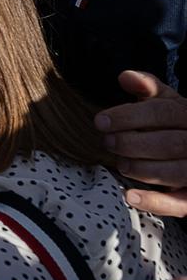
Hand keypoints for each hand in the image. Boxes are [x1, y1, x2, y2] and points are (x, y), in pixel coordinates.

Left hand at [95, 70, 186, 216]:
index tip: (100, 121)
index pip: (162, 113)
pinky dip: (154, 201)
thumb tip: (125, 77)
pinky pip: (179, 203)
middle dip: (132, 143)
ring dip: (142, 169)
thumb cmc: (178, 124)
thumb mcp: (168, 102)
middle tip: (108, 143)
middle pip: (168, 143)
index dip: (129, 116)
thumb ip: (148, 88)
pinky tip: (129, 195)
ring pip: (175, 172)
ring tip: (121, 164)